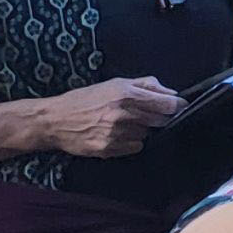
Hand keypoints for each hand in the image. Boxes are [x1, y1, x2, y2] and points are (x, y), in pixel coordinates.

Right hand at [31, 77, 182, 157]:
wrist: (54, 120)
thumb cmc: (85, 99)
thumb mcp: (114, 83)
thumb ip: (146, 85)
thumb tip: (171, 92)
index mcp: (126, 94)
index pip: (167, 104)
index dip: (176, 106)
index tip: (178, 106)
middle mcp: (123, 114)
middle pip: (161, 121)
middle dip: (158, 117)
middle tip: (144, 114)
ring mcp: (116, 133)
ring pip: (147, 135)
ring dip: (141, 130)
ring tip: (121, 123)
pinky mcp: (109, 149)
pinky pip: (135, 147)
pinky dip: (130, 142)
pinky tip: (115, 134)